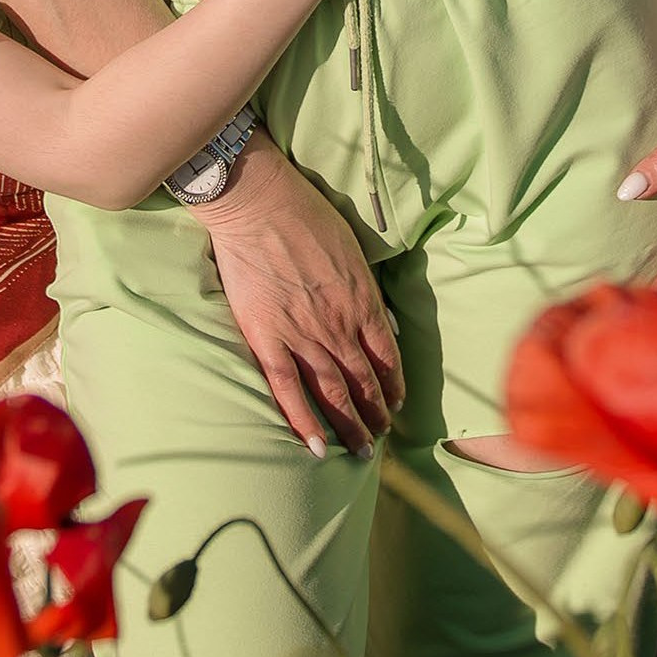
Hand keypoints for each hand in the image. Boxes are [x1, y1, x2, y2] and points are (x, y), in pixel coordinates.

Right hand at [196, 138, 403, 456]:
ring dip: (349, 426)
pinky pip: (288, 390)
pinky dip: (303, 421)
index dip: (393, 385)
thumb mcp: (352, 250)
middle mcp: (339, 327)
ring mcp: (303, 336)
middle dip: (376, 415)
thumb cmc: (305, 216)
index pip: (387, 357)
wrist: (260, 205)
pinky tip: (314, 447)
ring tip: (359, 451)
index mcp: (363, 302)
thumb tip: (372, 315)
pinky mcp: (268, 339)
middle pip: (364, 382)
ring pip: (333, 393)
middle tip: (381, 437)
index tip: (396, 403)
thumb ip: (363, 289)